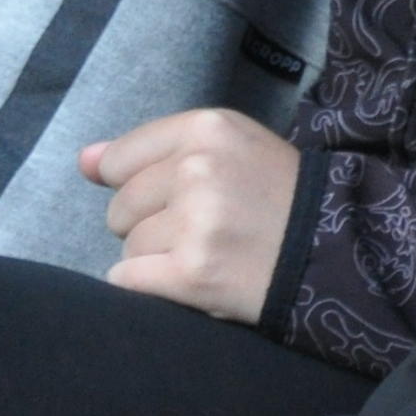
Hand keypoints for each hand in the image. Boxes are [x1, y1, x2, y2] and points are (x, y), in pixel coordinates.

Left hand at [84, 109, 301, 322]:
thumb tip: (83, 161)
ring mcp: (195, 223)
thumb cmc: (275, 194)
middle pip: (121, 206)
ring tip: (201, 253)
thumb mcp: (225, 147)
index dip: (137, 184)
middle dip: (148, 223)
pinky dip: (148, 286)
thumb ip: (151, 149)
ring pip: (127, 246)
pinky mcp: (193, 273)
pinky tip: (183, 279)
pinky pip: (128, 280)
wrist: (332, 249)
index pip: (121, 158)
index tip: (172, 196)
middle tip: (197, 229)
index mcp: (207, 128)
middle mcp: (198, 169)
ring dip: (154, 258)